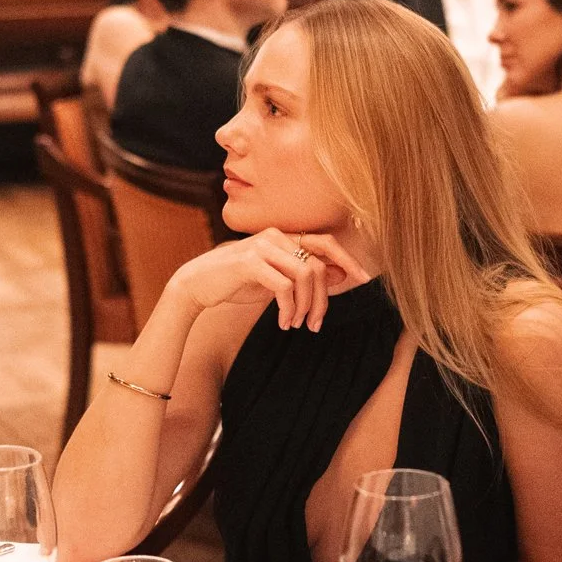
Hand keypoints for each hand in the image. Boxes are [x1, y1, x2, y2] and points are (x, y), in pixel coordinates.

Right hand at [163, 230, 368, 331]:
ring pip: (305, 275)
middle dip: (322, 299)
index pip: (325, 243)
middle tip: (316, 324)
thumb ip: (303, 275)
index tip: (364, 279)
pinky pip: (284, 286)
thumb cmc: (237, 282)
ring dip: (305, 307)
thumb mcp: (276, 279)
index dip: (347, 260)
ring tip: (297, 325)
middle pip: (318, 266)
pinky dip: (289, 308)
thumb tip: (340, 275)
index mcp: (283, 236)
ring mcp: (262, 246)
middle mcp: (275, 236)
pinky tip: (283, 322)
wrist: (197, 285)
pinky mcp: (250, 263)